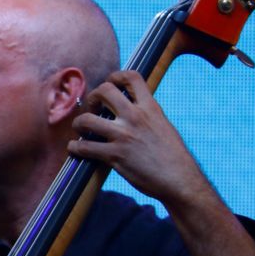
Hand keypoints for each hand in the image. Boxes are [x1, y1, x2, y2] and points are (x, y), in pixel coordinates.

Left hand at [67, 70, 197, 204]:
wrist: (179, 179)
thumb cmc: (174, 156)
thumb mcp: (164, 126)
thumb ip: (147, 115)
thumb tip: (134, 110)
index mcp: (150, 108)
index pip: (131, 77)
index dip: (116, 76)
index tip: (110, 85)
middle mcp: (135, 117)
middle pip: (103, 91)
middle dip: (93, 97)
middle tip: (93, 109)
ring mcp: (123, 136)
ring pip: (87, 119)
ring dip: (79, 123)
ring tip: (81, 129)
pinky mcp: (115, 156)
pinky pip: (85, 147)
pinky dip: (75, 147)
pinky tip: (76, 148)